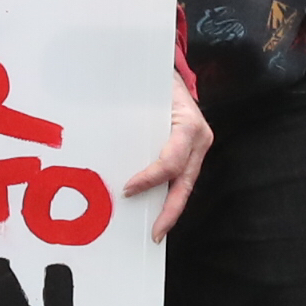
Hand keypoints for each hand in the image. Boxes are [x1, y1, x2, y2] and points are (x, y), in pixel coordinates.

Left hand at [117, 74, 213, 239]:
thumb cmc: (157, 80)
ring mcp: (199, 147)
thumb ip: (134, 115)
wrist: (173, 72)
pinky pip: (181, 177)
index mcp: (189, 125)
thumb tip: (106, 139)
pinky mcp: (193, 151)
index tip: (128, 189)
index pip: (171, 162)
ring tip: (155, 228)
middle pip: (185, 183)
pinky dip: (168, 193)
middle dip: (170, 212)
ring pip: (185, 184)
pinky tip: (154, 206)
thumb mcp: (149, 92)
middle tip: (155, 233)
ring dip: (169, 207)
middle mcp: (199, 139)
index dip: (150, 179)